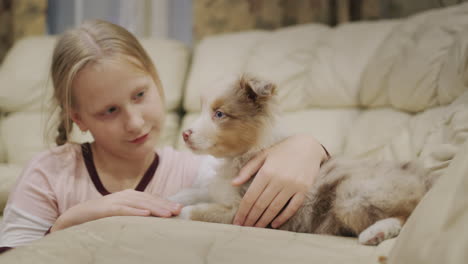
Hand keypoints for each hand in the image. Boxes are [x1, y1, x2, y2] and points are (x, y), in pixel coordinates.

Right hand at [51, 189, 181, 231]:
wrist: (76, 216)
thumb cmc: (102, 216)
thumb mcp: (122, 213)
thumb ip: (137, 212)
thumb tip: (155, 217)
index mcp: (131, 196)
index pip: (152, 199)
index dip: (166, 203)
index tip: (180, 209)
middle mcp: (125, 196)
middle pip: (149, 200)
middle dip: (164, 205)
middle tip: (178, 211)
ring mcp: (115, 201)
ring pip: (139, 204)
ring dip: (154, 208)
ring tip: (168, 214)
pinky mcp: (105, 209)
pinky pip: (122, 210)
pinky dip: (134, 212)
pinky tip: (145, 215)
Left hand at [232, 134, 327, 227]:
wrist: (309, 145)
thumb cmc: (283, 150)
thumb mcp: (263, 155)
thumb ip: (248, 169)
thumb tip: (233, 183)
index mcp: (266, 171)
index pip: (251, 196)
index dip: (243, 211)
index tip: (237, 221)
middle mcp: (279, 180)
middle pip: (261, 204)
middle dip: (251, 218)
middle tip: (243, 228)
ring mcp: (293, 186)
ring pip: (275, 208)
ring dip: (264, 220)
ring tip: (255, 228)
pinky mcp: (304, 190)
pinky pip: (292, 207)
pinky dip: (283, 217)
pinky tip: (274, 224)